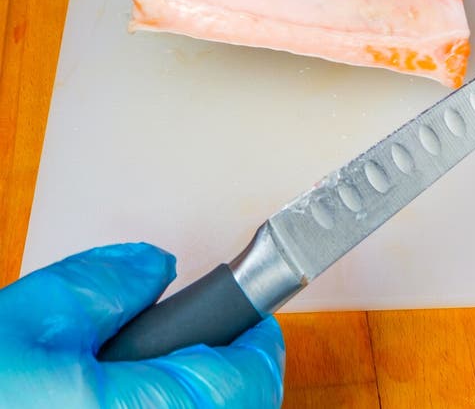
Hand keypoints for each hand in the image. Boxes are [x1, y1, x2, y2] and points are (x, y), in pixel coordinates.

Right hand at [0, 243, 284, 407]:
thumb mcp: (32, 318)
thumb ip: (106, 282)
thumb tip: (155, 268)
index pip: (249, 378)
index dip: (254, 337)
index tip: (248, 314)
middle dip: (231, 371)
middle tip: (204, 342)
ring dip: (209, 399)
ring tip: (163, 372)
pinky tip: (136, 400)